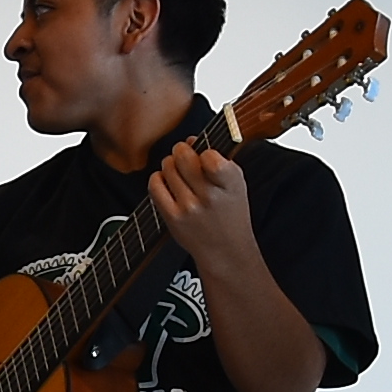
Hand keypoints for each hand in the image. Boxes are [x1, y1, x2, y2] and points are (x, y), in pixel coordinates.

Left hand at [144, 138, 260, 283]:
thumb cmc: (230, 213)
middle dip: (182, 150)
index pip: (211, 157)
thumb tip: (191, 140)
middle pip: (183, 156)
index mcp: (230, 184)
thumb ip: (218, 159)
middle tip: (185, 155)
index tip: (206, 156)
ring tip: (179, 172)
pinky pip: (155, 185)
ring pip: (167, 167)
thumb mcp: (236, 184)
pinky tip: (167, 183)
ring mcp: (189, 208)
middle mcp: (210, 196)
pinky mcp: (172, 217)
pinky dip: (158, 178)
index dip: (204, 151)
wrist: (225, 251)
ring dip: (170, 164)